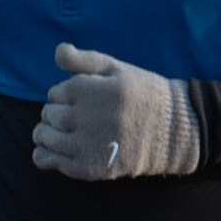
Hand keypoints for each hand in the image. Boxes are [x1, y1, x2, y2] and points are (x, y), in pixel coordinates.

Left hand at [32, 43, 200, 180]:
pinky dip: (46, 157)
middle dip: (54, 114)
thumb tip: (57, 52)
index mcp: (92, 90)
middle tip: (72, 118)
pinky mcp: (90, 168)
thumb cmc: (144, 94)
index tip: (79, 100)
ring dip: (45, 134)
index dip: (64, 95)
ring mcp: (88, 145)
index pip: (56, 93)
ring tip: (57, 134)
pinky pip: (54, 162)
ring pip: (46, 138)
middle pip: (49, 115)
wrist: (175, 131)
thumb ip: (85, 60)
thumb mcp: (118, 69)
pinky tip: (51, 153)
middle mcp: (87, 117)